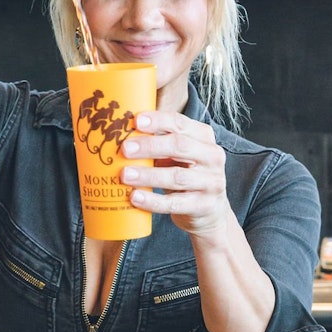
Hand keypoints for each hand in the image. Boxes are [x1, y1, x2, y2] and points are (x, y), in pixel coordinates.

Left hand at [120, 110, 229, 240]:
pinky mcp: (204, 206)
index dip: (158, 121)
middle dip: (150, 146)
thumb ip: (156, 140)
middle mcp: (212, 156)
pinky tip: (135, 197)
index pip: (180, 123)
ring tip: (124, 175)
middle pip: (179, 146)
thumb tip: (120, 129)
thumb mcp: (175, 153)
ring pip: (177, 177)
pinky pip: (175, 203)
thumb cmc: (183, 172)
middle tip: (124, 149)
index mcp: (203, 137)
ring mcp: (211, 182)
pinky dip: (153, 201)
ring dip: (147, 175)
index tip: (135, 121)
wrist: (208, 210)